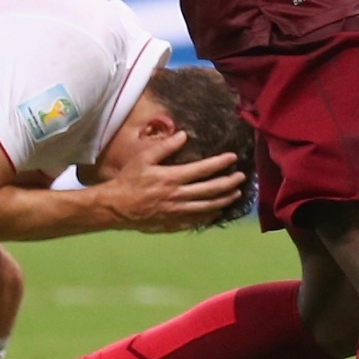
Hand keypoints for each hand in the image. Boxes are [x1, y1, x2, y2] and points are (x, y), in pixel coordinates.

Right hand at [106, 141, 249, 231]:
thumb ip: (165, 147)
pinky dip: (210, 216)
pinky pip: (197, 220)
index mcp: (172, 178)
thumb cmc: (129, 180)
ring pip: (208, 207)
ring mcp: (177, 212)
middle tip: (242, 177)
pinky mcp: (174, 223)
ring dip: (225, 200)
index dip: (220, 163)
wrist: (116, 207)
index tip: (233, 157)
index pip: (203, 169)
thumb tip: (184, 135)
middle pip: (211, 190)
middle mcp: (178, 195)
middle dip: (229, 182)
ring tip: (236, 194)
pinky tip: (218, 211)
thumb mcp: (144, 159)